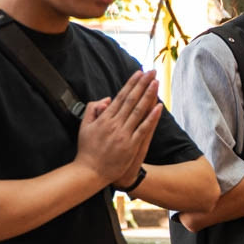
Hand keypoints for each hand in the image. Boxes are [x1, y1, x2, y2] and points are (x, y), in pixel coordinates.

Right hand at [75, 71, 162, 186]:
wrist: (90, 172)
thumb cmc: (87, 149)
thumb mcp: (84, 126)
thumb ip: (93, 109)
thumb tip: (107, 99)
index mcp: (104, 119)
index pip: (120, 96)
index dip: (131, 84)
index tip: (139, 73)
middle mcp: (114, 124)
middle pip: (131, 100)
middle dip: (142, 84)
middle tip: (152, 71)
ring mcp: (123, 135)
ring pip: (138, 111)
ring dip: (148, 96)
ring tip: (156, 83)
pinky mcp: (130, 146)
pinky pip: (143, 129)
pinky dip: (151, 118)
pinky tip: (158, 107)